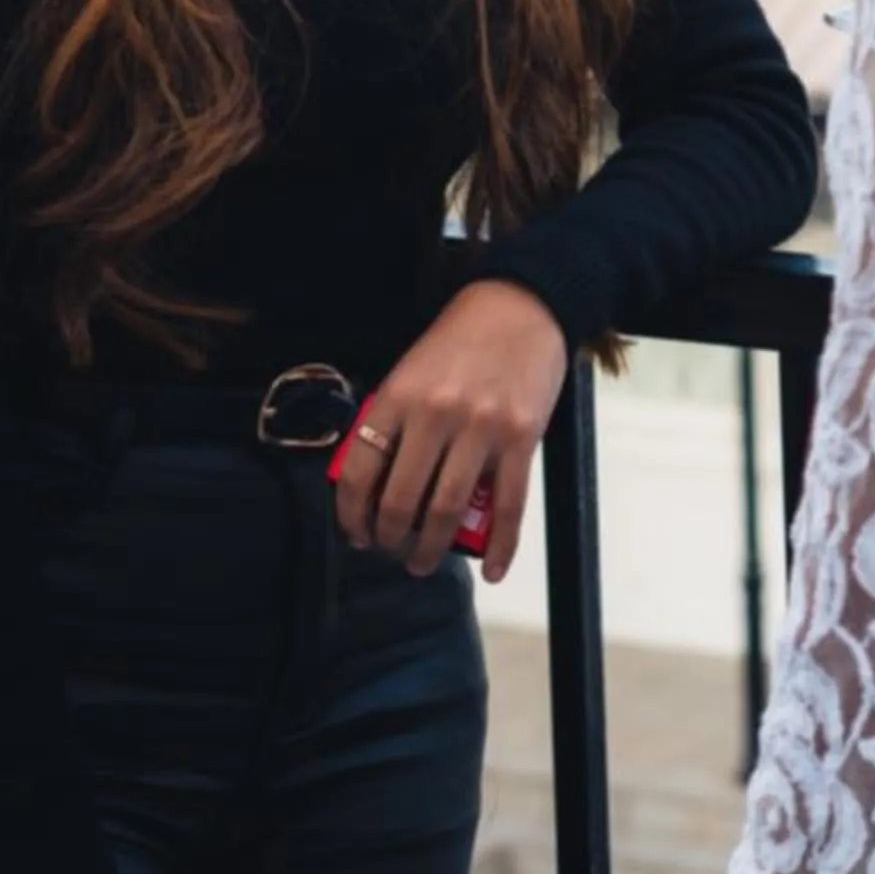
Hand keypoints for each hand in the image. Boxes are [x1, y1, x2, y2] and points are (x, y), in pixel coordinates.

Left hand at [333, 278, 567, 581]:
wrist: (522, 304)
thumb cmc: (461, 339)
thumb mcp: (411, 370)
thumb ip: (393, 418)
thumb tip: (376, 480)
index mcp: (399, 395)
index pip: (360, 470)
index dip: (352, 513)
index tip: (356, 533)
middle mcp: (436, 414)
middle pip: (402, 499)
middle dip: (391, 538)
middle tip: (392, 551)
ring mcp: (481, 428)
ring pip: (449, 509)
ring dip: (432, 546)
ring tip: (424, 561)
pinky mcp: (522, 438)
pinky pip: (509, 505)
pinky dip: (501, 545)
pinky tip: (492, 569)